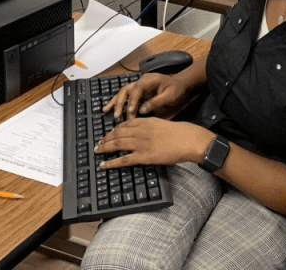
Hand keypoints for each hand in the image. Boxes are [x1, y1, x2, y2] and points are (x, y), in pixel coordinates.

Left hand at [95, 118, 209, 168]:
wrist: (187, 139)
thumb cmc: (180, 132)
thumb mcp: (163, 123)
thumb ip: (152, 126)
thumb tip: (146, 131)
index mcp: (146, 122)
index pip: (125, 124)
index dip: (115, 129)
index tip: (110, 132)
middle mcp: (140, 131)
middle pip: (117, 133)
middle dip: (106, 138)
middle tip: (99, 142)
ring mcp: (140, 144)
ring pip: (117, 144)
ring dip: (105, 147)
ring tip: (97, 151)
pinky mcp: (143, 156)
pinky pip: (123, 160)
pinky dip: (111, 162)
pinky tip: (103, 165)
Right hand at [104, 73, 187, 120]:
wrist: (180, 85)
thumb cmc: (176, 90)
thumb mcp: (170, 96)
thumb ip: (156, 102)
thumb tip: (142, 110)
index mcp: (150, 79)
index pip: (138, 88)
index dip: (133, 100)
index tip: (131, 111)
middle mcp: (142, 81)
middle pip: (127, 90)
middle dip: (121, 103)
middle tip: (119, 115)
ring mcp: (138, 86)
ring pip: (123, 93)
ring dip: (115, 102)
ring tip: (107, 111)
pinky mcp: (138, 93)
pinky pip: (125, 97)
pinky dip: (117, 102)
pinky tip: (109, 108)